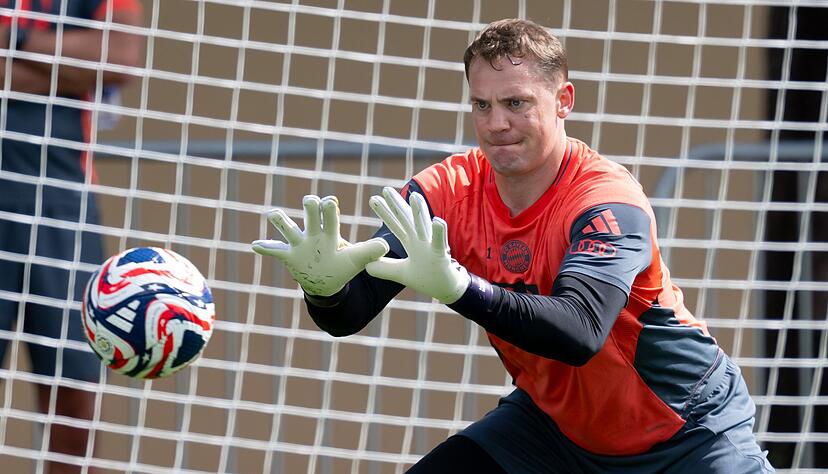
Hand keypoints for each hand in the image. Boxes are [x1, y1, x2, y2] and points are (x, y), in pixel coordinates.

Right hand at [252, 195, 388, 296]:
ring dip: (281, 221)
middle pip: (310, 214)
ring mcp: (299, 244)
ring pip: (288, 228)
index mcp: (330, 232)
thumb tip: (387, 247)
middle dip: (310, 206)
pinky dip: (265, 247)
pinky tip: (254, 245)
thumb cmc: (342, 265)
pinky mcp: (288, 256)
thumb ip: (370, 252)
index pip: (330, 214)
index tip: (331, 202)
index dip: (330, 207)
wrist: (327, 281)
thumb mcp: (357, 259)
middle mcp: (313, 234)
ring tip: (274, 214)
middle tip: (311, 201)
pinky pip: (274, 249)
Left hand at [365, 187, 469, 303]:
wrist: (447, 289)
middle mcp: (421, 240)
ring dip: (419, 211)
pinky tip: (437, 221)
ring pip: (424, 226)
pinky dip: (439, 232)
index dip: (385, 212)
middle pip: (407, 219)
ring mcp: (431, 246)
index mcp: (412, 243)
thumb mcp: (401, 274)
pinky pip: (440, 243)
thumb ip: (385, 268)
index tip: (373, 199)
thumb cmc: (427, 278)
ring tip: (414, 195)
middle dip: (396, 204)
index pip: (396, 225)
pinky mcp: (441, 255)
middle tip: (385, 189)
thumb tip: (366, 266)